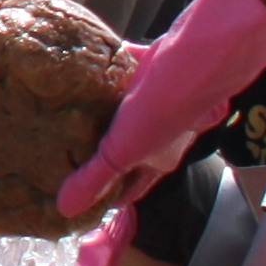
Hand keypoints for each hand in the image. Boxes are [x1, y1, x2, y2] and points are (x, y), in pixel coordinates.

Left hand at [52, 0, 265, 226]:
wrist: (200, 57)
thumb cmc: (167, 109)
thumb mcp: (121, 150)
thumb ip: (93, 178)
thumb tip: (65, 208)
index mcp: (158, 159)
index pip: (133, 189)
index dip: (111, 198)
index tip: (86, 203)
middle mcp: (166, 132)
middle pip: (132, 149)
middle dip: (105, 152)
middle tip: (68, 151)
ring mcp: (164, 98)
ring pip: (131, 109)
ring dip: (108, 110)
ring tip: (74, 110)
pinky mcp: (160, 66)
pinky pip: (131, 68)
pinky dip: (115, 67)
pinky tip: (90, 63)